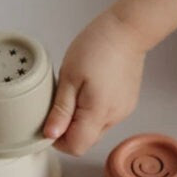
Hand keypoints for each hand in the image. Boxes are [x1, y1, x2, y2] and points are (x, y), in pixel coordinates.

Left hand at [43, 10, 146, 155]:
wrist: (127, 30)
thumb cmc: (97, 47)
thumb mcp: (69, 76)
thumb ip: (61, 109)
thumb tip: (51, 135)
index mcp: (98, 113)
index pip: (76, 147)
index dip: (58, 140)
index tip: (49, 122)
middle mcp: (114, 117)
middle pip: (86, 139)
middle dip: (68, 128)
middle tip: (60, 101)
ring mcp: (123, 110)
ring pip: (95, 128)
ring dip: (81, 118)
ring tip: (76, 90)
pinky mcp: (127, 102)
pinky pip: (105, 116)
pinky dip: (93, 110)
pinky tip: (90, 87)